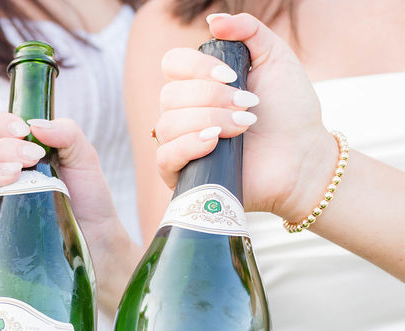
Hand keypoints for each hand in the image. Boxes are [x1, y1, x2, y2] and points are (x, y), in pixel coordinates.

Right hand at [0, 112, 142, 310]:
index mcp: (17, 150)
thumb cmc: (88, 195)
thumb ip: (66, 133)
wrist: (96, 236)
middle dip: (3, 151)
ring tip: (16, 178)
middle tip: (33, 159)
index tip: (22, 131)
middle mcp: (1, 173)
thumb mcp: (84, 156)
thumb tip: (35, 125)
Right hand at [153, 12, 335, 221]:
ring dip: (209, 121)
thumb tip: (213, 20)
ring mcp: (180, 143)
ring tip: (242, 128)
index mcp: (199, 84)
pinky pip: (164, 155)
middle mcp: (184, 112)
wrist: (302, 155)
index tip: (232, 76)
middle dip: (212, 98)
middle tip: (248, 107)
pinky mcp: (181, 174)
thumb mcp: (276, 58)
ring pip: (168, 123)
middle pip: (170, 94)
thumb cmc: (290, 111)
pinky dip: (189, 145)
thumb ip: (249, 31)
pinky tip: (214, 142)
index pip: (173, 63)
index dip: (198, 67)